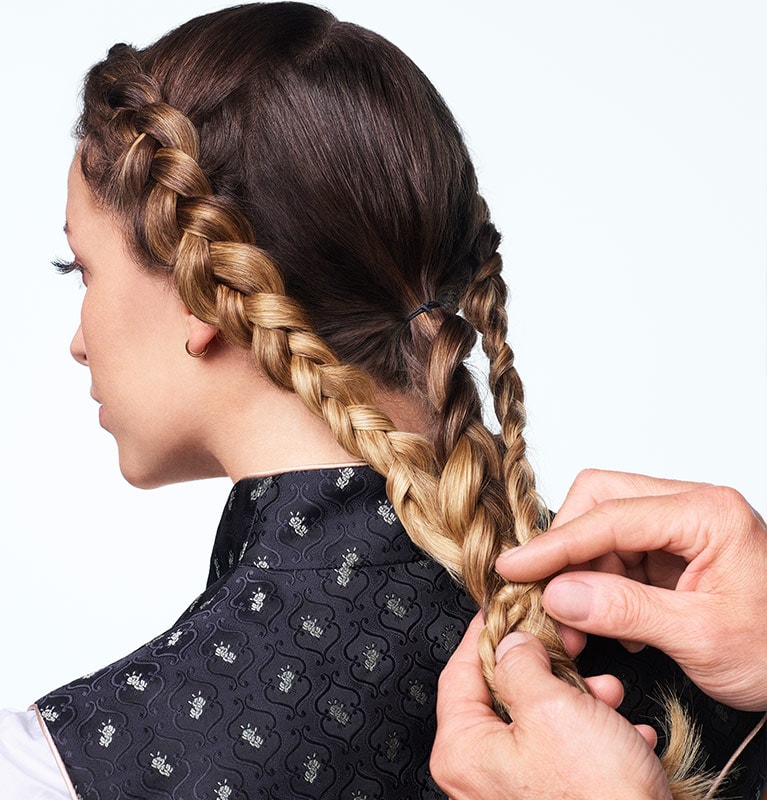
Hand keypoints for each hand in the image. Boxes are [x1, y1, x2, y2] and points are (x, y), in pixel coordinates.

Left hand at [431, 615, 669, 799]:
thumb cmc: (596, 799)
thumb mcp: (551, 708)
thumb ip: (520, 663)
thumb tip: (511, 643)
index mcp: (463, 750)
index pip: (458, 671)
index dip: (484, 632)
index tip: (505, 608)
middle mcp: (479, 775)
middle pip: (501, 694)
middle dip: (544, 665)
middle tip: (568, 641)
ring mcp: (515, 792)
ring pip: (540, 721)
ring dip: (578, 700)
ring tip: (609, 693)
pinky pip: (566, 755)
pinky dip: (594, 737)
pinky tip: (626, 734)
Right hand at [496, 470, 766, 709]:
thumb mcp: (702, 638)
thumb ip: (624, 610)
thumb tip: (559, 594)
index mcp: (706, 514)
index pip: (608, 516)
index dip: (554, 545)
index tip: (514, 568)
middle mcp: (691, 508)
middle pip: (600, 500)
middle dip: (567, 548)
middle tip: (545, 594)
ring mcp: (681, 527)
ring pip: (603, 528)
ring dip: (580, 573)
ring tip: (576, 626)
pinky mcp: (673, 550)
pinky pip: (617, 553)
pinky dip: (599, 585)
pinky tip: (606, 621)